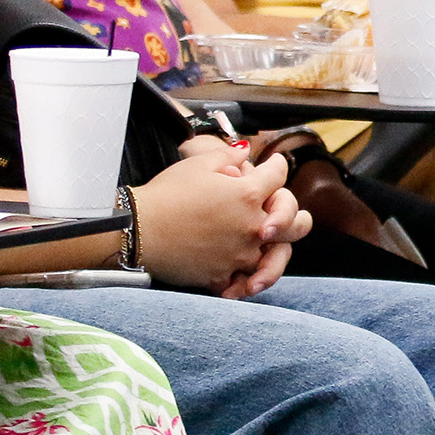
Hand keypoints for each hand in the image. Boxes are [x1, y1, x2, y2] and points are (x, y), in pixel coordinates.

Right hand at [133, 141, 300, 293]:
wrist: (137, 229)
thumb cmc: (165, 193)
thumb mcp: (199, 164)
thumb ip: (229, 156)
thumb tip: (245, 152)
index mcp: (249, 193)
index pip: (278, 175)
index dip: (277, 166)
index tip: (273, 166)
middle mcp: (252, 226)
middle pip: (296, 224)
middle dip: (294, 216)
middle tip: (283, 216)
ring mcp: (240, 254)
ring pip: (275, 259)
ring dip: (274, 254)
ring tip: (266, 252)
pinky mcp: (222, 275)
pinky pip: (242, 283)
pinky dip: (243, 282)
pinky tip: (242, 280)